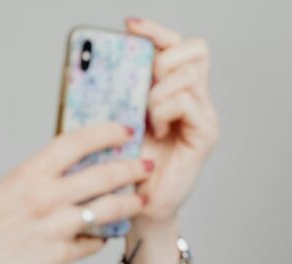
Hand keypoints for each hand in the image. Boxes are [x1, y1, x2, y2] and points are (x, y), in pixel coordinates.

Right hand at [0, 123, 151, 263]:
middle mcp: (44, 197)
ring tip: (140, 201)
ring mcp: (53, 228)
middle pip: (103, 174)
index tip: (123, 131)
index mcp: (26, 176)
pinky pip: (91, 244)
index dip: (105, 133)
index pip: (74, 143)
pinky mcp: (57, 257)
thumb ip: (8, 188)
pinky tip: (102, 238)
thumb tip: (13, 186)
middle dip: (131, 168)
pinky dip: (99, 240)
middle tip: (146, 166)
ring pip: (108, 209)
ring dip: (129, 203)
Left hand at [126, 18, 218, 226]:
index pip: (176, 46)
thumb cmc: (123, 169)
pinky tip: (153, 131)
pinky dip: (163, 110)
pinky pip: (184, 101)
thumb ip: (115, 96)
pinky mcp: (204, 134)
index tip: (130, 25)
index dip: (156, 30)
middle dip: (162, 58)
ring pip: (186, 74)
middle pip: (193, 50)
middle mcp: (194, 99)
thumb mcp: (113, 123)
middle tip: (143, 85)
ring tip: (145, 118)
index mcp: (172, 92)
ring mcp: (202, 115)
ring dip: (156, 91)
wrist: (136, 209)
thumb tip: (87, 67)